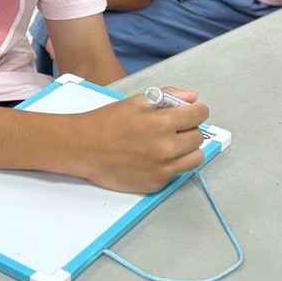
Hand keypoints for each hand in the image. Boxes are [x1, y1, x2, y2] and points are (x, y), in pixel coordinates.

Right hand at [72, 92, 209, 193]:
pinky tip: (155, 158)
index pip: (199, 115)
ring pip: (195, 159)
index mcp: (163, 123)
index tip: (192, 111)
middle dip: (190, 129)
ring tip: (172, 144)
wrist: (82, 148)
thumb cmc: (106, 122)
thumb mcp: (136, 101)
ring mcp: (162, 169)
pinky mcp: (155, 184)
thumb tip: (192, 98)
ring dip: (188, 149)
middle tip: (175, 128)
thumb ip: (168, 96)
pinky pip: (177, 173)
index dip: (197, 110)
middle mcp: (167, 148)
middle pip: (199, 138)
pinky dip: (172, 165)